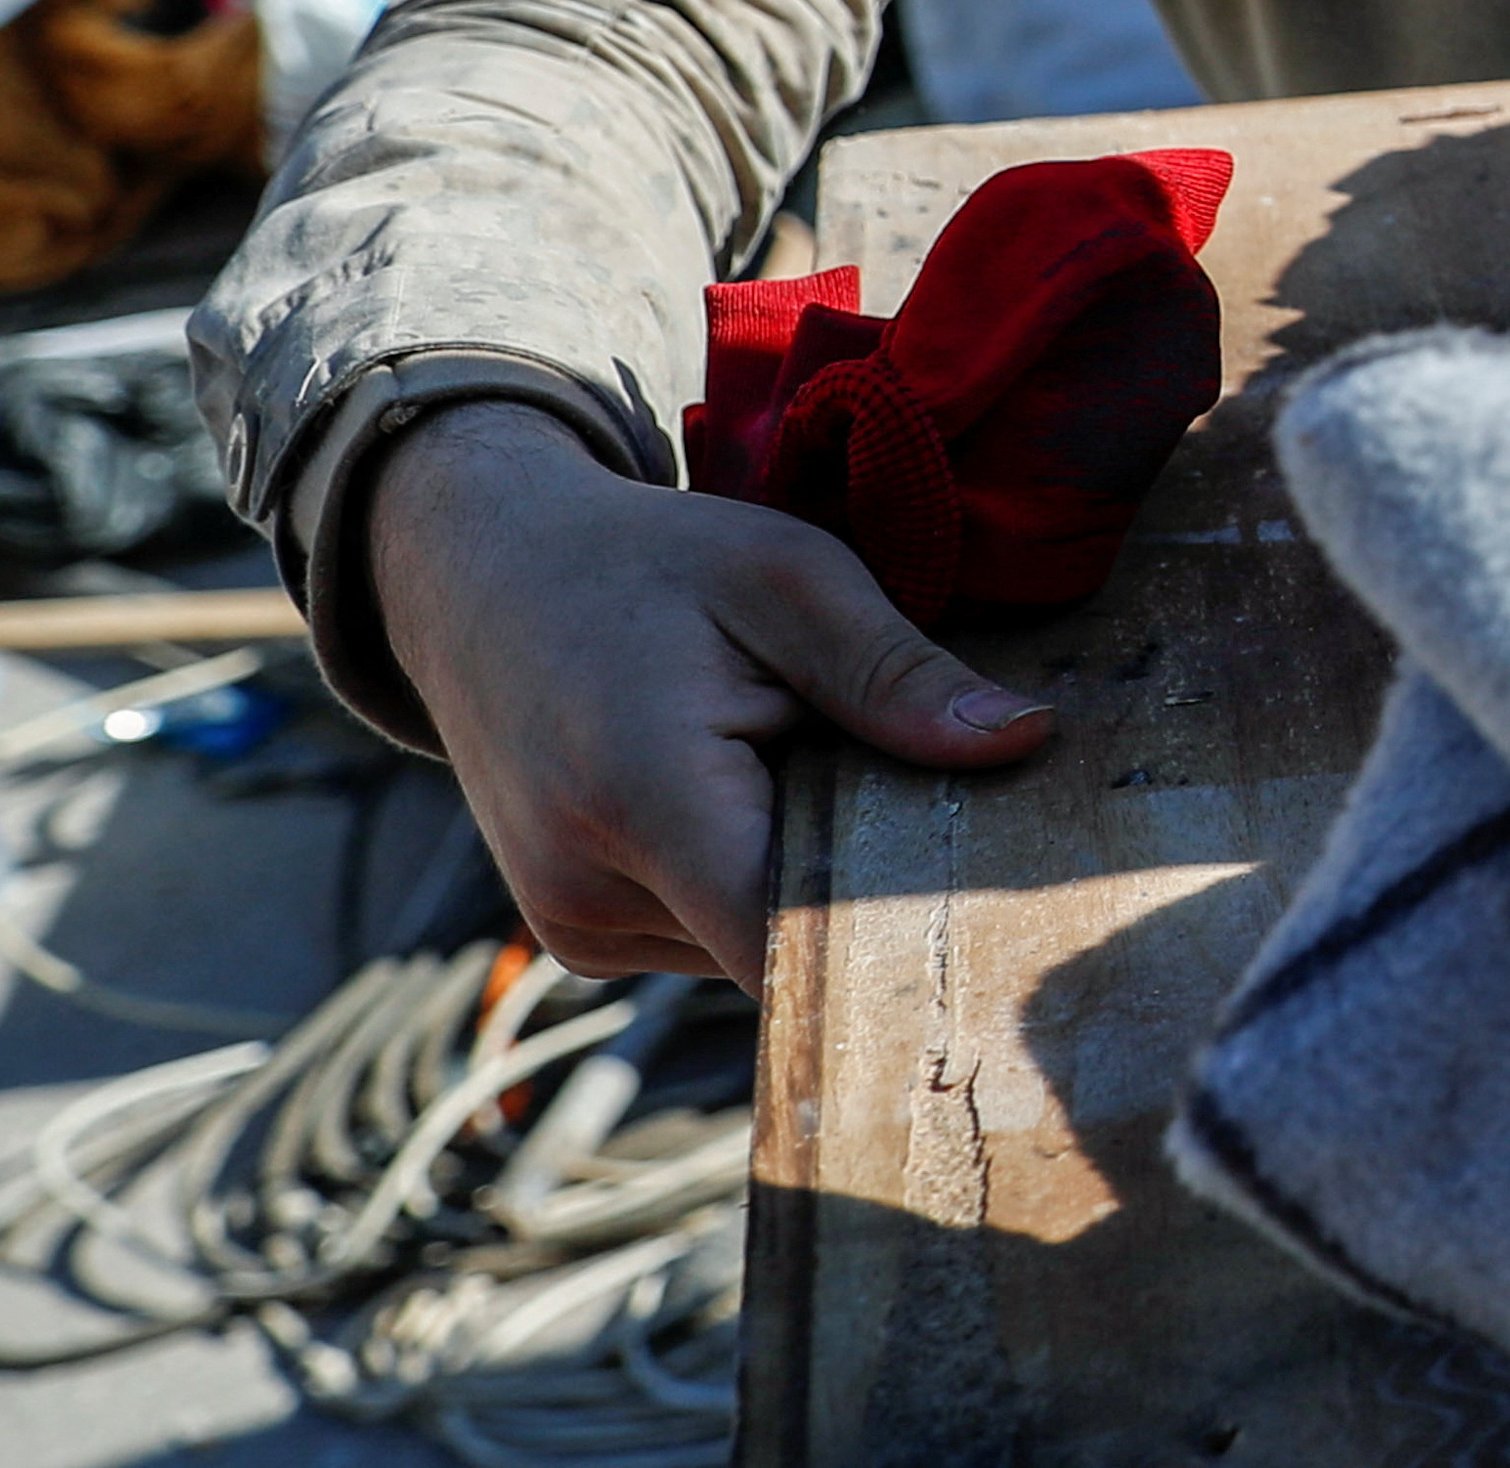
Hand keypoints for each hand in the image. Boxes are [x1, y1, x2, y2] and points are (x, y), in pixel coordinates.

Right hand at [367, 399, 1055, 988]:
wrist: (483, 574)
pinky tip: (758, 794)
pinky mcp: (580, 934)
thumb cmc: (647, 564)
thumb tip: (1027, 739)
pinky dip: (753, 879)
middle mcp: (591, 891)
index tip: (989, 906)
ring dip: (806, 876)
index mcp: (645, 799)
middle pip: (787, 942)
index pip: (791, 944)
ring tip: (804, 763)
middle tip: (916, 787)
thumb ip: (898, 675)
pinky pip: (708, 934)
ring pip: (751, 945)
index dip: (898, 935)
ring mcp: (576, 926)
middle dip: (866, 881)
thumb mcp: (789, 580)